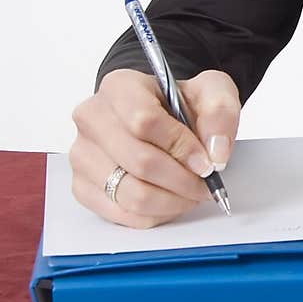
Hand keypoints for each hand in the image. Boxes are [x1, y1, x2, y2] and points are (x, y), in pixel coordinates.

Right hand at [69, 68, 240, 227]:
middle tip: (205, 184)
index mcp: (119, 87)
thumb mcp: (211, 91)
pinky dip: (154, 214)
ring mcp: (82, 154)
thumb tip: (216, 154)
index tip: (206, 162)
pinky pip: (121, 214)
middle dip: (182, 180)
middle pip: (139, 161)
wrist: (158, 115)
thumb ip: (220, 113)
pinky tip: (170, 201)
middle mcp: (91, 118)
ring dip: (171, 201)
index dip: (180, 147)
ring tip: (190, 193)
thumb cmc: (179, 103)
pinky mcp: (82, 186)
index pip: (144, 121)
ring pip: (130, 193)